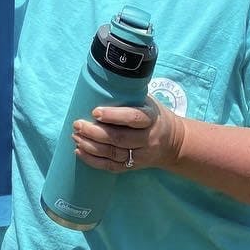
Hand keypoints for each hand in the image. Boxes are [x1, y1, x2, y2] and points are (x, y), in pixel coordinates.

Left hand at [71, 97, 185, 172]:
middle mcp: (148, 139)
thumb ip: (130, 95)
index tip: (95, 111)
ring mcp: (141, 156)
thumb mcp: (148, 102)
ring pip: (114, 154)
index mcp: (151, 118)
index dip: (113, 115)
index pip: (133, 118)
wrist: (174, 143)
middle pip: (120, 138)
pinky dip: (93, 160)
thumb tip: (102, 82)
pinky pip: (112, 167)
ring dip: (91, 146)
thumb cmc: (153, 116)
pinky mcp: (134, 167)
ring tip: (76, 136)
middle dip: (95, 132)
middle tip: (78, 124)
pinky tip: (80, 151)